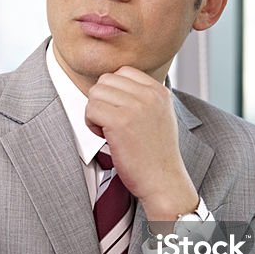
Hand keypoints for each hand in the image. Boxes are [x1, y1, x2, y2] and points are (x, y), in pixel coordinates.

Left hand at [84, 66, 197, 220]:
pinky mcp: (120, 121)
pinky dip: (91, 124)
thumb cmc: (156, 155)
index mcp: (159, 91)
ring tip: (108, 131)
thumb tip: (114, 83)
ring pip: (95, 92)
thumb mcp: (159, 116)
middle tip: (110, 123)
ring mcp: (136, 106)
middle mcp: (149, 94)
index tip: (120, 113)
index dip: (113, 92)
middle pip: (106, 80)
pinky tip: (105, 138)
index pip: (123, 72)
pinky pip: (90, 109)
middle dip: (102, 101)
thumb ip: (143, 97)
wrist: (164, 182)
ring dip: (94, 112)